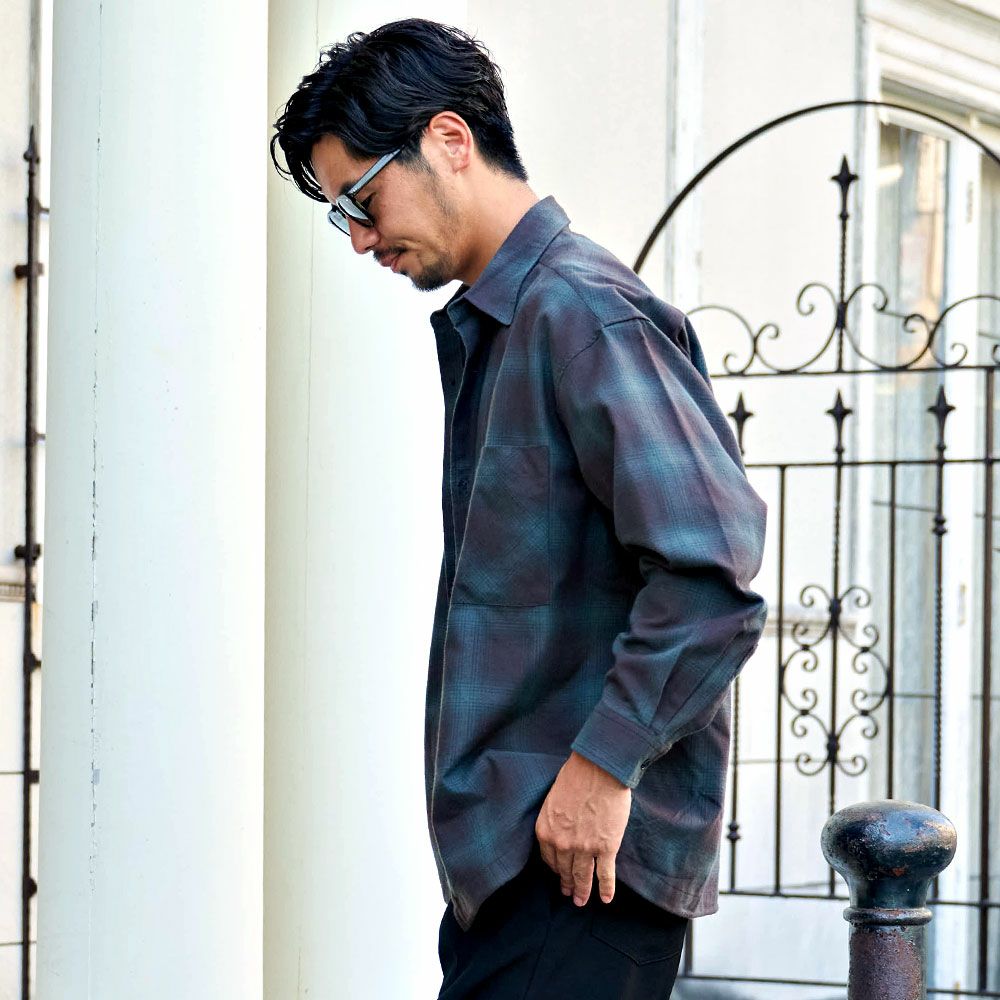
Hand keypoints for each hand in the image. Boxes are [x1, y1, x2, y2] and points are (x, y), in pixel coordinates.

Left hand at [534, 750, 631, 905]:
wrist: (598, 769)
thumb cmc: (576, 776)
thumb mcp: (554, 799)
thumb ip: (555, 819)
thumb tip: (561, 827)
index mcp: (546, 830)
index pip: (549, 858)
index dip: (555, 869)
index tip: (559, 875)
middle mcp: (562, 844)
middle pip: (564, 870)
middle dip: (567, 884)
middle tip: (569, 894)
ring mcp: (584, 848)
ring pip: (582, 877)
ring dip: (582, 892)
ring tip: (581, 902)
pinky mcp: (606, 847)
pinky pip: (605, 875)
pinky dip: (606, 889)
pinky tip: (606, 899)